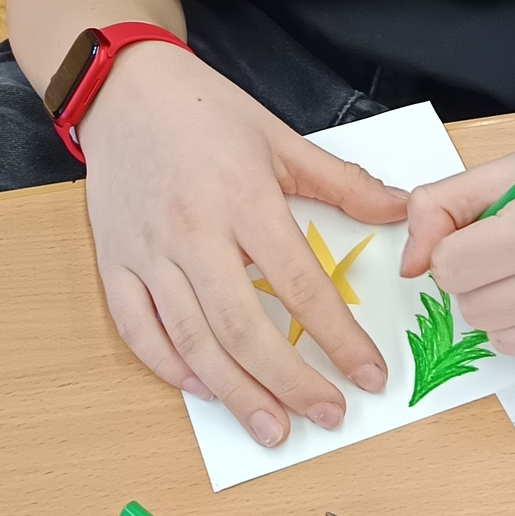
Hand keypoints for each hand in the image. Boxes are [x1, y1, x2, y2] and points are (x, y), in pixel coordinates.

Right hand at [79, 42, 407, 445]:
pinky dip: (169, 367)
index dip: (338, 337)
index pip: (299, 283)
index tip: (369, 374)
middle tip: (327, 414)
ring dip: (235, 392)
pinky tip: (206, 389)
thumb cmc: (204, 111)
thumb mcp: (280, 138)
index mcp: (242, 197)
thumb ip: (342, 183)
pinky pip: (138, 328)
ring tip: (272, 427)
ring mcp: (146, 250)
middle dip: (291, 381)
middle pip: (244, 326)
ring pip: (191, 339)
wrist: (123, 88)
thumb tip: (401, 210)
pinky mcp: (113, 260)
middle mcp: (192, 230)